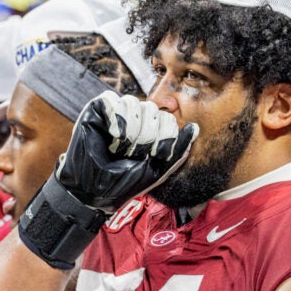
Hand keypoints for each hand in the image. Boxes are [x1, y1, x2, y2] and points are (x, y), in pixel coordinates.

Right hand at [55, 91, 198, 212]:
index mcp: (151, 129)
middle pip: (152, 110)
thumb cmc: (125, 182)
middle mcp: (135, 118)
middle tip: (133, 155)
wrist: (94, 191)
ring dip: (131, 131)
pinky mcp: (97, 109)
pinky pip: (112, 100)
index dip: (164, 137)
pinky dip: (116, 119)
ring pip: (134, 103)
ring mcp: (116, 112)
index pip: (168, 118)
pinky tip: (113, 136)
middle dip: (146, 137)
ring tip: (120, 148)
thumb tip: (195, 128)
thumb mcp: (158, 169)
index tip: (152, 157)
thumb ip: (178, 149)